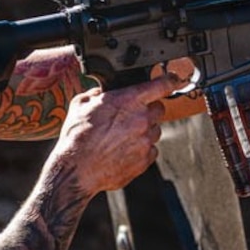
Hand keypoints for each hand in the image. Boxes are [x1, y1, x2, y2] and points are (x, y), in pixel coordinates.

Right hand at [50, 72, 183, 194]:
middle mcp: (142, 119)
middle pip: (159, 109)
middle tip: (130, 116)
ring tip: (121, 138)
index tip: (172, 80)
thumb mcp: (81, 104)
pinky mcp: (145, 160)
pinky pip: (150, 150)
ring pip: (154, 131)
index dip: (169, 80)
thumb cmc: (77, 136)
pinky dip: (141, 150)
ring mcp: (145, 141)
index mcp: (129, 101)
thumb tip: (101, 93)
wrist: (77, 169)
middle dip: (148, 110)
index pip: (161, 85)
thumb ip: (97, 94)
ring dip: (144, 131)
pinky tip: (123, 151)